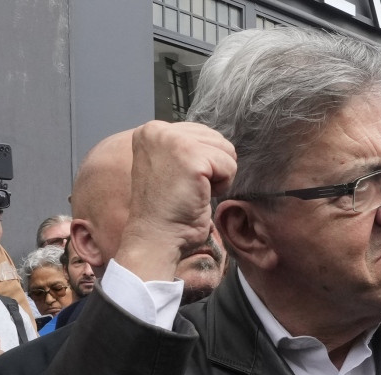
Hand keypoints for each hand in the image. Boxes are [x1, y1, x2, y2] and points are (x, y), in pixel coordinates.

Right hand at [114, 121, 236, 281]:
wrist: (155, 237)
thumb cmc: (164, 210)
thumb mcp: (169, 165)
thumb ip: (185, 148)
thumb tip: (216, 143)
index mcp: (151, 131)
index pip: (200, 133)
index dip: (202, 162)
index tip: (179, 182)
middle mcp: (159, 130)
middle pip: (216, 138)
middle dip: (211, 167)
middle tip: (187, 188)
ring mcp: (175, 142)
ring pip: (226, 151)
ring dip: (217, 177)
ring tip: (193, 191)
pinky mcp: (192, 158)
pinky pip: (229, 166)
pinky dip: (221, 186)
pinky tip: (198, 196)